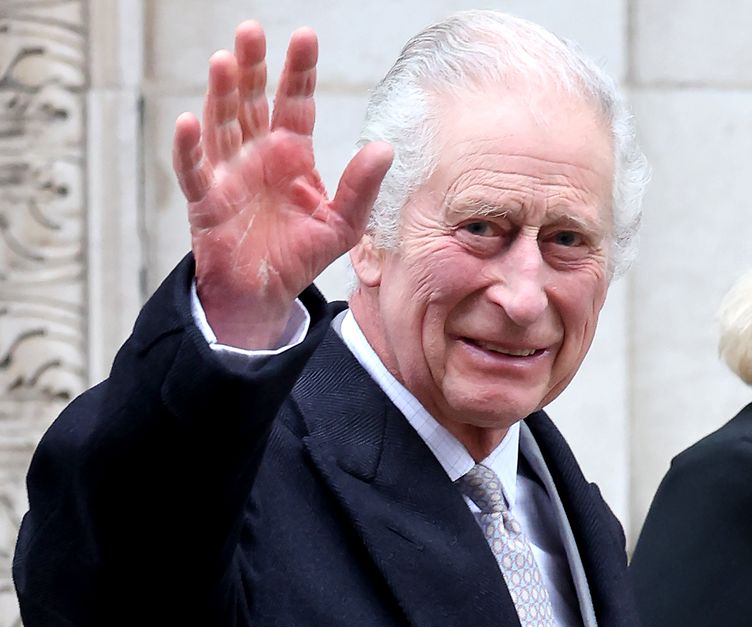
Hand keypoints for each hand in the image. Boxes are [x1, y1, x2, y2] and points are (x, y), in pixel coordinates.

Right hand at [172, 21, 392, 348]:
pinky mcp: (206, 200)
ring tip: (224, 60)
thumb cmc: (301, 254)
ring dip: (221, 93)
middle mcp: (257, 153)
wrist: (265, 293)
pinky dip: (188, 146)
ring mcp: (228, 172)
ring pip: (221, 123)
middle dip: (253, 66)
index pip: (295, 101)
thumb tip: (384, 148)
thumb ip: (361, 187)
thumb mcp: (344, 223)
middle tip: (252, 29)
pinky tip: (188, 121)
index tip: (305, 36)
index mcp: (292, 152)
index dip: (299, 71)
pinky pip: (194, 169)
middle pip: (252, 100)